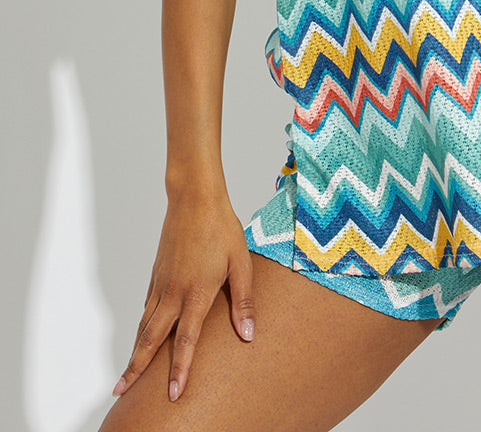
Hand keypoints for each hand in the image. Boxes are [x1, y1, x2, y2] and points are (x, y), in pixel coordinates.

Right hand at [111, 191, 254, 401]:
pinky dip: (141, 327)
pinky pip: (146, 308)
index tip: (174, 394)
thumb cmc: (222, 229)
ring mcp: (161, 284)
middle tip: (122, 393)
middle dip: (137, 369)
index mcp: (197, 293)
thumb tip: (247, 334)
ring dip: (135, 352)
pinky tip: (143, 336)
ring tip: (126, 375)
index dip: (181, 370)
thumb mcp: (241, 263)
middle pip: (152, 340)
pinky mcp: (156, 274)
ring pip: (145, 325)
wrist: (194, 199)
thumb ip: (243, 301)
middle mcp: (174, 293)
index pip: (186, 341)